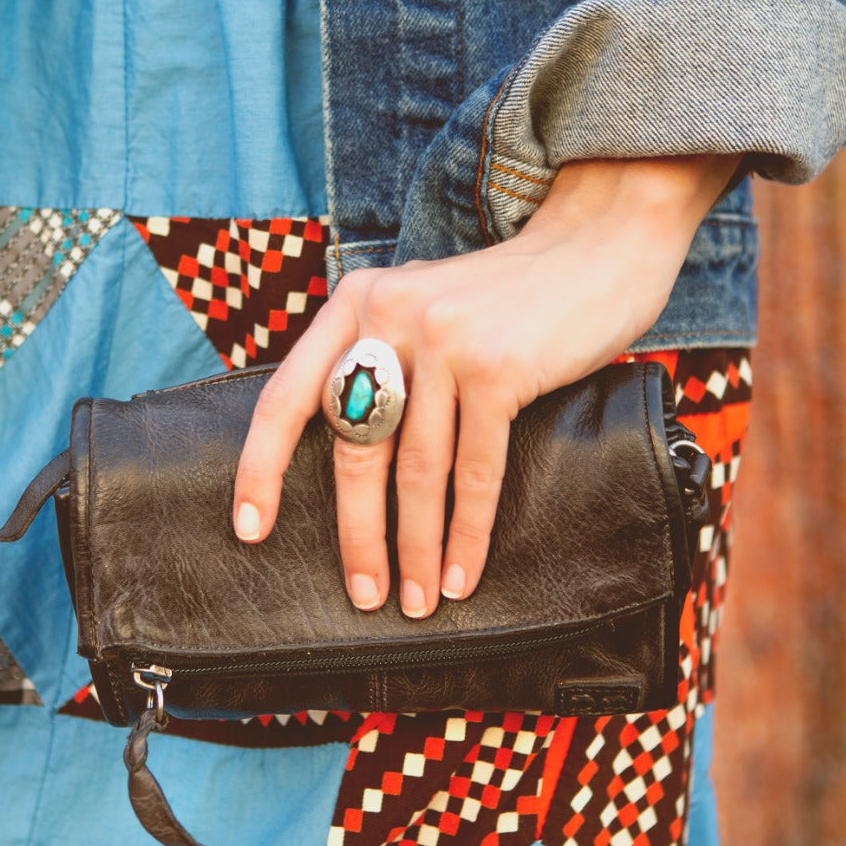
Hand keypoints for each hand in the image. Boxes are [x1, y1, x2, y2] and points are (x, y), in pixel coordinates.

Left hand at [233, 155, 739, 616]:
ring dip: (417, 547)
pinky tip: (464, 572)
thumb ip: (380, 357)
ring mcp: (443, 341)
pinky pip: (475, 471)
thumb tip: (350, 452)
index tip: (250, 528)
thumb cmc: (504, 298)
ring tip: (419, 599)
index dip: (260, 467)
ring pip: (416, 470)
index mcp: (354, 303)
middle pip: (354, 448)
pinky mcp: (498, 368)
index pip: (287, 396)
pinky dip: (468, 532)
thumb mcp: (420, 306)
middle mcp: (387, 317)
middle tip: (364, 593)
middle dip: (358, 534)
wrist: (596, 245)